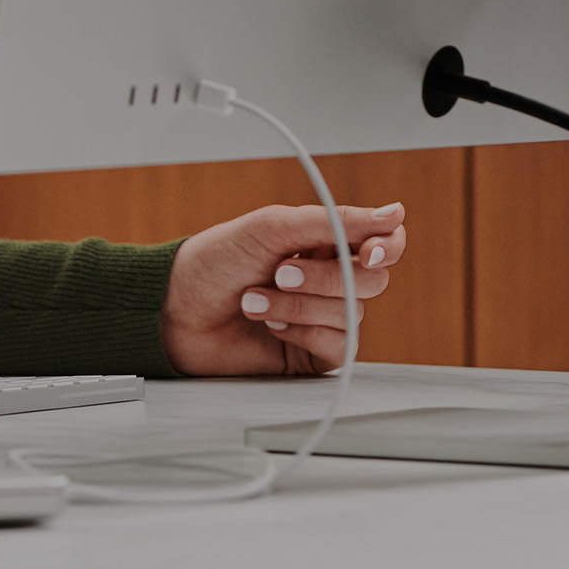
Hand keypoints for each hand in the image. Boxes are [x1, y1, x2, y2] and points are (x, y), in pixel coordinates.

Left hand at [160, 201, 405, 375]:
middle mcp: (329, 279)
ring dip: (298, 306)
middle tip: (279, 273)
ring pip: (351, 313)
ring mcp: (323, 317)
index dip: (386, 246)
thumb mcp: (272, 228)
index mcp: (323, 242)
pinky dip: (303, 332)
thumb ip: (334, 221)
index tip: (368, 251)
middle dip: (325, 277)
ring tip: (256, 299)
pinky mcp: (313, 353)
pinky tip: (271, 327)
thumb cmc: (214, 263)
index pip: (382, 243)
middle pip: (372, 280)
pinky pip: (338, 346)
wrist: (175, 311)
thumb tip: (393, 214)